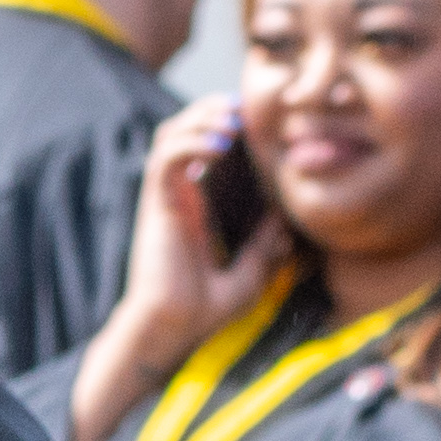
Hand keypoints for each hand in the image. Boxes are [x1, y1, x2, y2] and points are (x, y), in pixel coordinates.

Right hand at [67, 110, 287, 440]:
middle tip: (241, 110)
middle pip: (181, 131)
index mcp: (193, 207)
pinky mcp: (155, 205)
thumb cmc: (201, 311)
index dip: (220, 126)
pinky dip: (190, 143)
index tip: (252, 121)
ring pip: (169, 136)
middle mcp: (175, 196)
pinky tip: (218, 146)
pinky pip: (165, 159)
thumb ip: (264, 246)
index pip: (200, 149)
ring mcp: (163, 199)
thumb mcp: (248, 274)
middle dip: (209, 112)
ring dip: (199, 120)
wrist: (172, 329)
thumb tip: (285, 222)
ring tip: (230, 122)